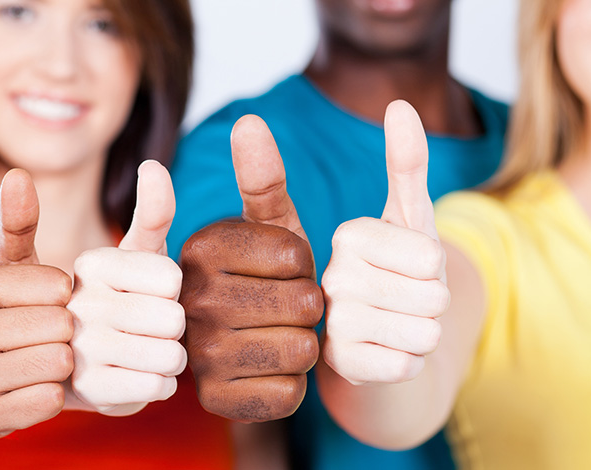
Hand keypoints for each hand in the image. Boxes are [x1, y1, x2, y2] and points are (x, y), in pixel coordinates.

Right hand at [0, 169, 73, 437]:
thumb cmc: (5, 312)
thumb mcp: (11, 265)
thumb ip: (20, 221)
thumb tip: (18, 174)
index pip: (57, 285)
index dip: (65, 295)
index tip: (45, 302)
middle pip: (61, 325)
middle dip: (66, 330)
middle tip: (44, 333)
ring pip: (58, 363)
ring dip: (62, 362)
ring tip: (38, 357)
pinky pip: (50, 400)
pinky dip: (52, 394)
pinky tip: (32, 385)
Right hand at [68, 160, 186, 415]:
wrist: (70, 364)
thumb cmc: (114, 300)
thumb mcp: (133, 253)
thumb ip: (151, 212)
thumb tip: (154, 166)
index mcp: (91, 263)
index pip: (172, 276)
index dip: (173, 289)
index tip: (148, 292)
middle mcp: (78, 304)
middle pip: (174, 317)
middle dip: (174, 327)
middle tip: (150, 328)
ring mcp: (79, 350)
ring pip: (171, 355)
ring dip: (170, 357)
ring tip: (146, 351)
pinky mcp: (89, 392)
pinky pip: (158, 387)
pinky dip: (158, 385)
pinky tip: (138, 376)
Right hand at [180, 115, 322, 422]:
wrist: (233, 342)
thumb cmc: (258, 276)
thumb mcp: (263, 225)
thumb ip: (261, 176)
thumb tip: (248, 120)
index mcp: (200, 249)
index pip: (297, 254)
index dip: (306, 264)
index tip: (283, 267)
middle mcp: (189, 300)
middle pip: (303, 303)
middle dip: (310, 304)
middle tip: (285, 305)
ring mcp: (198, 354)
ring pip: (302, 350)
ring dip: (304, 343)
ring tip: (278, 333)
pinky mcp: (216, 399)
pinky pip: (290, 393)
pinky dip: (292, 383)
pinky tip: (269, 368)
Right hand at [321, 101, 448, 384]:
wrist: (371, 337)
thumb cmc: (393, 272)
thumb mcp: (406, 218)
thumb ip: (406, 163)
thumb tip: (400, 105)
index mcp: (347, 236)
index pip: (431, 256)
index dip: (433, 267)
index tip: (403, 268)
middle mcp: (329, 277)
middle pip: (433, 296)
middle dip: (431, 303)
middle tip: (401, 301)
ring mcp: (330, 323)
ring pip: (423, 332)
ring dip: (421, 334)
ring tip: (392, 325)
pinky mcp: (338, 364)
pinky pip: (406, 365)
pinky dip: (406, 362)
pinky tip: (382, 352)